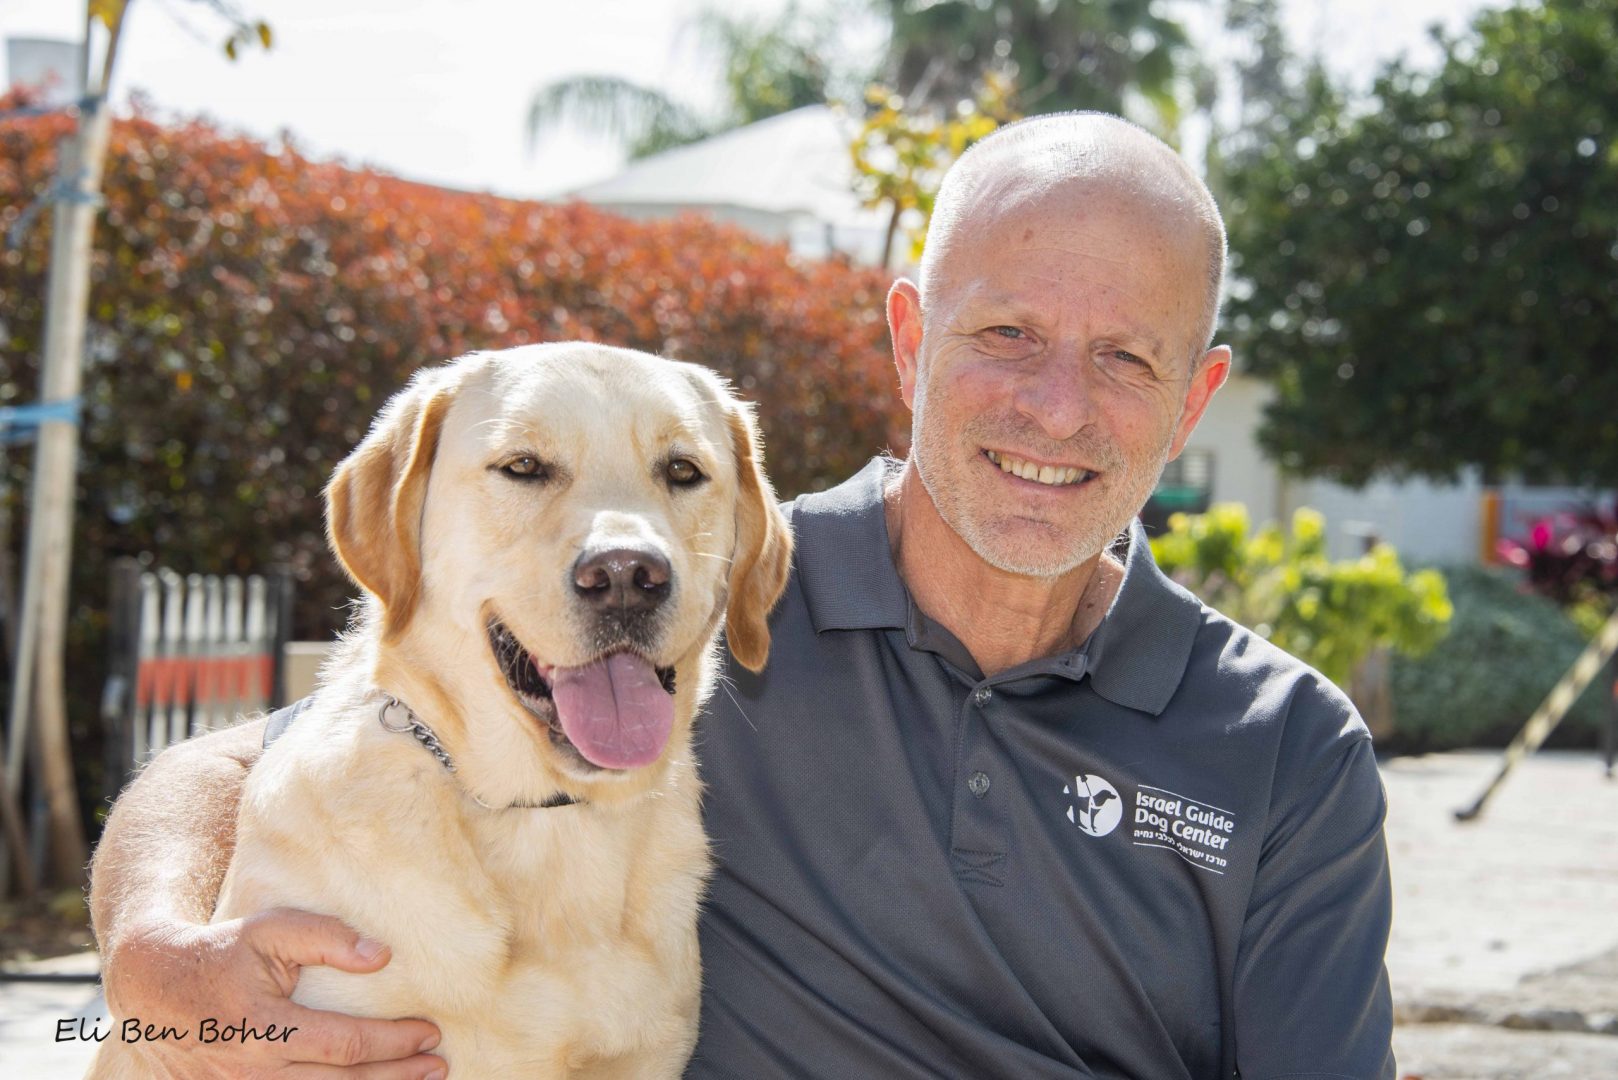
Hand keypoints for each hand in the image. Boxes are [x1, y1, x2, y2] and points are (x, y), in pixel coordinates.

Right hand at [101, 908, 445, 1077]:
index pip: (347, 1045)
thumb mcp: (270, 930)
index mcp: (266, 1027)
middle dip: (397, 1076)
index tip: (430, 1032)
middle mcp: (254, 1071)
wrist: (155, 990)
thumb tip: (381, 956)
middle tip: (438, 1066)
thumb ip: (325, 938)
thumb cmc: (222, 953)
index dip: (394, 1042)